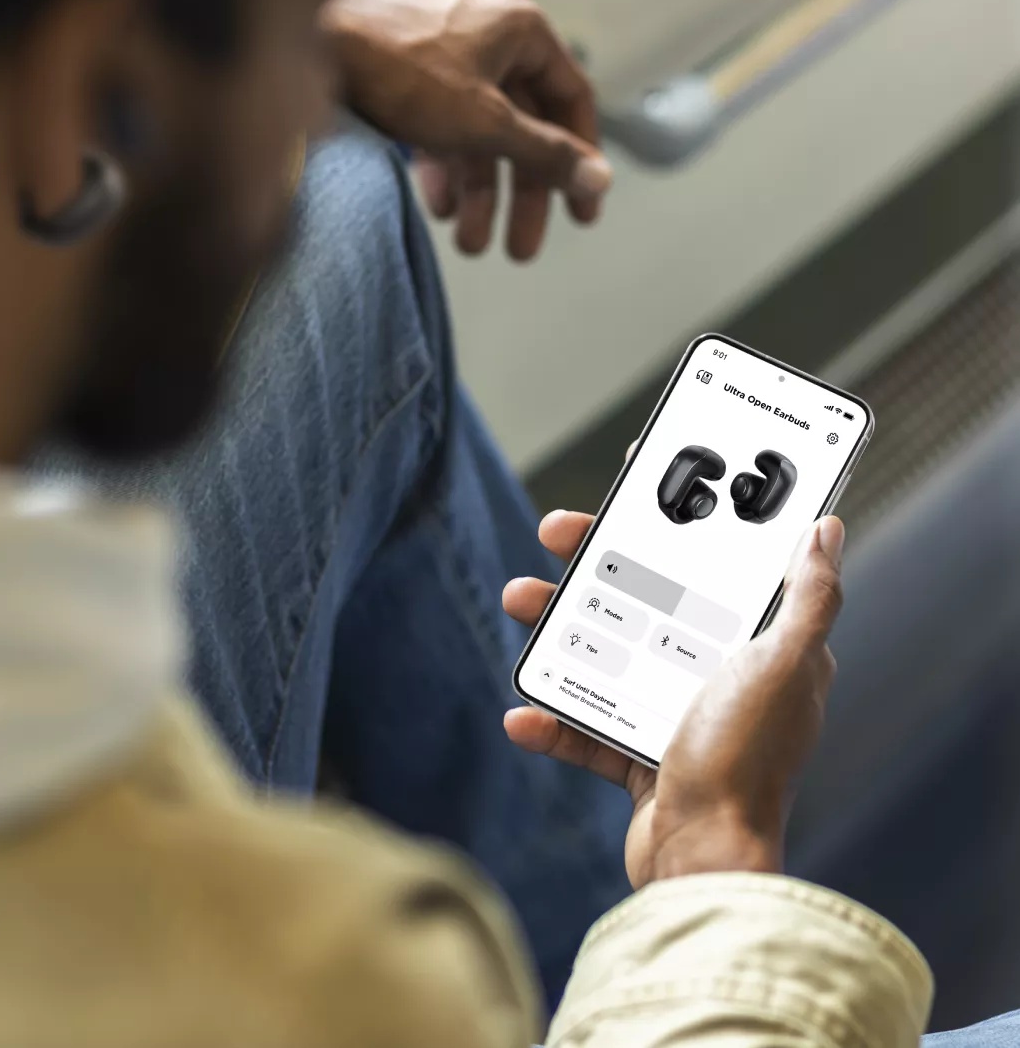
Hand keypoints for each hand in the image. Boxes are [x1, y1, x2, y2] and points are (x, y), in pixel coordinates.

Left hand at [321, 0, 611, 260]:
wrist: (310, 49)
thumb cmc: (396, 69)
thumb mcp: (486, 124)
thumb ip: (546, 154)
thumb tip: (598, 179)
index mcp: (521, 28)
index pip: (571, 100)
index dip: (580, 160)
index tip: (582, 210)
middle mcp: (489, 35)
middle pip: (525, 127)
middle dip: (520, 196)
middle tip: (522, 248)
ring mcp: (448, 55)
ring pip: (482, 135)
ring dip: (479, 195)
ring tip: (469, 245)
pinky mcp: (411, 76)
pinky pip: (445, 129)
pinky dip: (446, 170)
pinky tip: (439, 210)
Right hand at [503, 510, 844, 889]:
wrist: (702, 864)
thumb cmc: (746, 763)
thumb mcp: (783, 668)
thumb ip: (810, 600)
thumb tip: (828, 531)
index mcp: (758, 646)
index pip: (713, 564)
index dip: (675, 521)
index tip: (636, 483)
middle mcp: (717, 675)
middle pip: (647, 599)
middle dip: (596, 562)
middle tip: (555, 532)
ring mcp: (673, 714)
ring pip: (607, 653)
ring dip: (558, 629)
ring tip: (519, 600)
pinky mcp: (638, 754)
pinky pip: (587, 724)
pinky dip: (554, 720)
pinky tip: (523, 714)